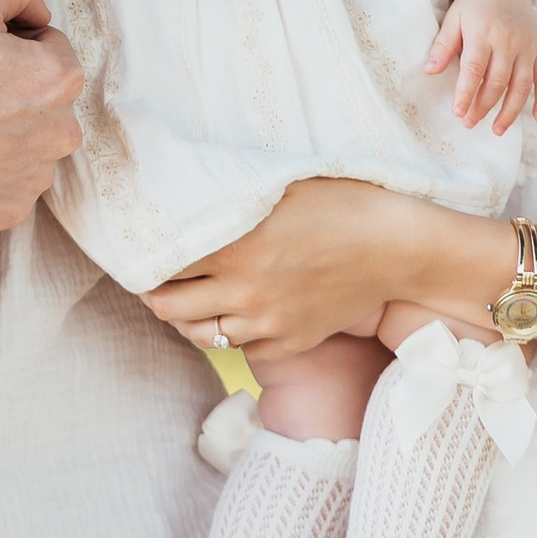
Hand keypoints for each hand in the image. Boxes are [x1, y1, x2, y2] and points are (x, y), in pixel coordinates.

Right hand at [0, 0, 84, 232]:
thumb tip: (36, 10)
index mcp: (62, 78)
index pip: (49, 50)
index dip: (11, 46)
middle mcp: (62, 133)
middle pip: (43, 104)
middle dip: (16, 95)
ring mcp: (35, 178)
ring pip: (27, 148)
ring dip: (4, 138)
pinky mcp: (9, 211)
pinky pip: (6, 188)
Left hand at [147, 176, 424, 357]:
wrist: (396, 248)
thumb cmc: (340, 204)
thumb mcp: (278, 187)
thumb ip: (230, 196)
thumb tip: (187, 186)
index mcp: (234, 248)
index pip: (161, 264)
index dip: (144, 258)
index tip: (140, 249)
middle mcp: (244, 292)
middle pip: (168, 307)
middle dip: (153, 292)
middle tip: (152, 278)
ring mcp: (267, 323)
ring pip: (201, 336)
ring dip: (186, 319)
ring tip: (185, 300)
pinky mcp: (290, 342)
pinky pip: (243, 351)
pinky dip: (230, 336)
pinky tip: (231, 316)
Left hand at [427, 0, 536, 133]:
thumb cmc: (473, 3)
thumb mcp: (454, 18)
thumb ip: (443, 45)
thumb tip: (428, 70)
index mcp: (484, 33)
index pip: (475, 69)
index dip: (467, 93)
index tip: (458, 113)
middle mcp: (508, 41)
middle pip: (498, 81)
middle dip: (483, 106)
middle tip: (469, 123)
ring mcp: (527, 46)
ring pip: (522, 85)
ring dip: (510, 111)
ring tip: (497, 129)